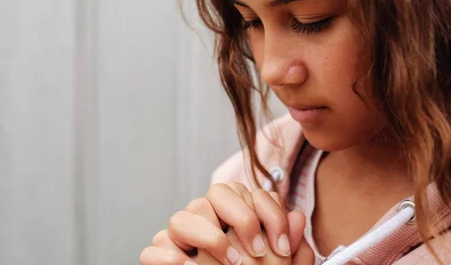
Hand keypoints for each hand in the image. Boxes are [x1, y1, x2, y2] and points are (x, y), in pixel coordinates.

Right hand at [139, 183, 315, 264]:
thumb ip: (292, 247)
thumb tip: (298, 217)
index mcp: (232, 219)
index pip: (246, 192)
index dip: (269, 214)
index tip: (282, 248)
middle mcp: (205, 223)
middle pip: (215, 194)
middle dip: (241, 218)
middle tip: (258, 254)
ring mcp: (180, 241)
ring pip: (180, 217)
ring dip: (208, 237)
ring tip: (232, 264)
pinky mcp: (159, 261)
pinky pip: (153, 248)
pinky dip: (168, 256)